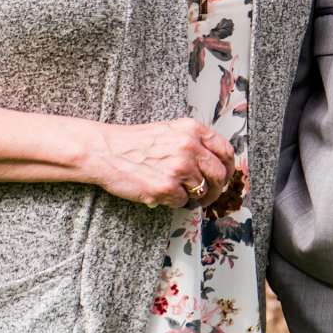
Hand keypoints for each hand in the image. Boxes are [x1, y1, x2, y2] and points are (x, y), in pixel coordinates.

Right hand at [85, 118, 235, 209]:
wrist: (105, 151)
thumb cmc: (135, 143)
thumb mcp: (171, 131)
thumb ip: (195, 142)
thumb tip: (218, 163)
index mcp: (193, 130)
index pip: (226, 152)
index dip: (227, 168)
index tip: (223, 176)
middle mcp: (190, 147)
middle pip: (220, 175)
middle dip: (216, 189)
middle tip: (206, 195)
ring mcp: (179, 168)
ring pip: (202, 191)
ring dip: (194, 197)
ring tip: (179, 194)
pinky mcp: (166, 188)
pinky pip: (183, 202)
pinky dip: (174, 202)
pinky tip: (162, 194)